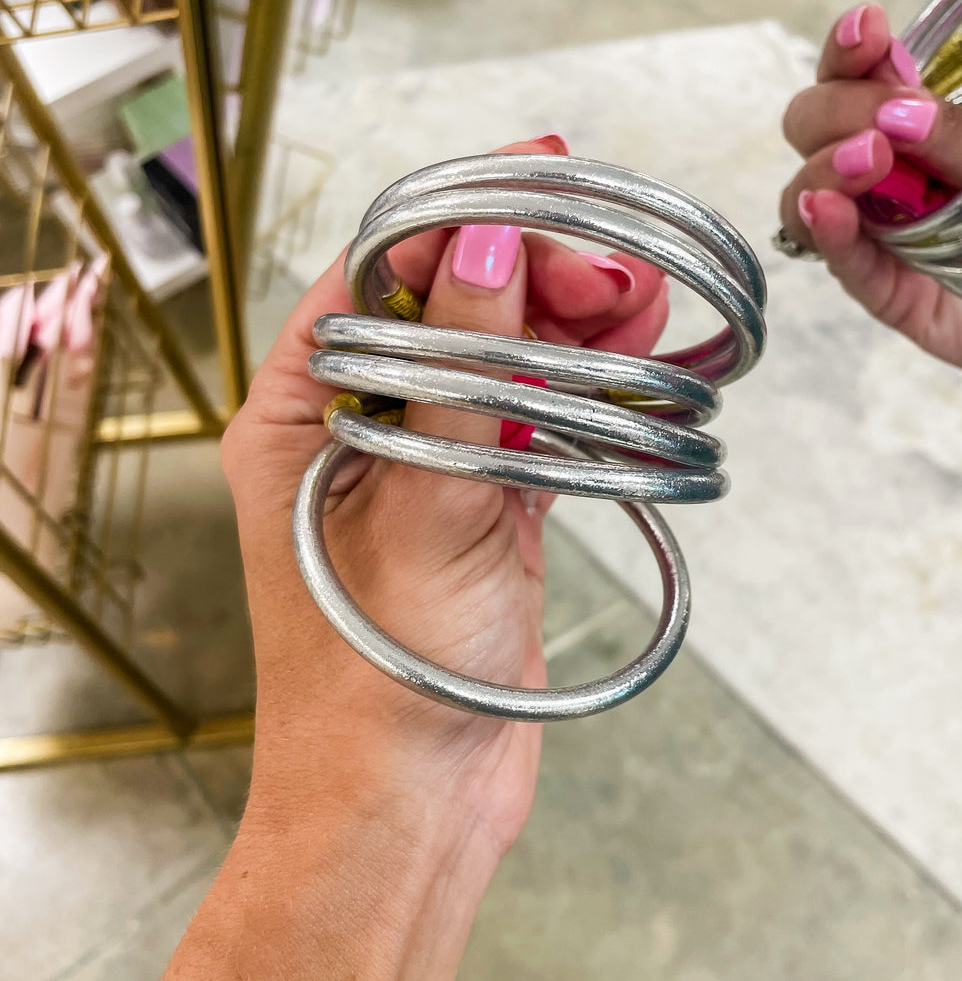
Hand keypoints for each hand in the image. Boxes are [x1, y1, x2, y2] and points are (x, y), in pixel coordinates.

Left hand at [226, 133, 667, 847]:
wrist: (405, 809)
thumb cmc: (374, 676)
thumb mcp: (417, 505)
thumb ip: (453, 370)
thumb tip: (484, 236)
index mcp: (300, 411)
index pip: (379, 270)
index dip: (462, 211)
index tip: (547, 171)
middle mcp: (361, 428)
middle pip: (456, 306)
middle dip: (538, 270)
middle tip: (615, 269)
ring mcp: (432, 468)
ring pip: (510, 361)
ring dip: (577, 325)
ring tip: (643, 301)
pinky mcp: (491, 511)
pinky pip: (544, 424)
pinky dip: (591, 392)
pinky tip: (638, 358)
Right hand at [779, 3, 961, 387]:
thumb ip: (961, 136)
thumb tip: (891, 111)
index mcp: (925, 125)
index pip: (862, 77)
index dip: (851, 51)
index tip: (867, 32)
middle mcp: (895, 176)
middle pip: (817, 131)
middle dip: (832, 116)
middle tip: (875, 133)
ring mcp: (888, 236)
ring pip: (811, 199)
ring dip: (823, 174)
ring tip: (863, 166)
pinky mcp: (895, 299)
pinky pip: (849, 269)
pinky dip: (829, 237)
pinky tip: (823, 211)